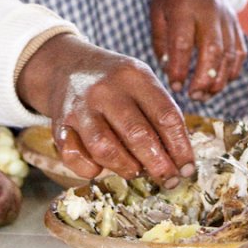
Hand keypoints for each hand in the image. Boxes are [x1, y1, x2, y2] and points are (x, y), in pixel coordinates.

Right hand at [17, 33, 195, 186]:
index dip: (180, 147)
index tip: (187, 168)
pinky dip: (90, 169)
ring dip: (126, 167)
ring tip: (136, 171)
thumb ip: (160, 114)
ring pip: (104, 148)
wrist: (67, 67)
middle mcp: (106, 90)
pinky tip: (102, 168)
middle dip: (158, 164)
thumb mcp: (143, 83)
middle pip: (137, 134)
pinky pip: (73, 156)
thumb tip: (180, 160)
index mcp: (134, 76)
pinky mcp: (59, 124)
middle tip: (168, 180)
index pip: (165, 116)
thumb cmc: (117, 84)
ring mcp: (80, 107)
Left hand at [150, 0, 245, 101]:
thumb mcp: (158, 9)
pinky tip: (219, 83)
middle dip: (204, 78)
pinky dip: (232, 71)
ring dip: (219, 80)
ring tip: (205, 95)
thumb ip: (162, 41)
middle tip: (193, 96)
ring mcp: (227, 19)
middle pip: (213, 50)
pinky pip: (239, 52)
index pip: (183, 43)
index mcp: (184, 7)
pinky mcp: (236, 25)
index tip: (175, 86)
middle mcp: (209, 13)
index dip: (180, 68)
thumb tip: (169, 71)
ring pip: (229, 54)